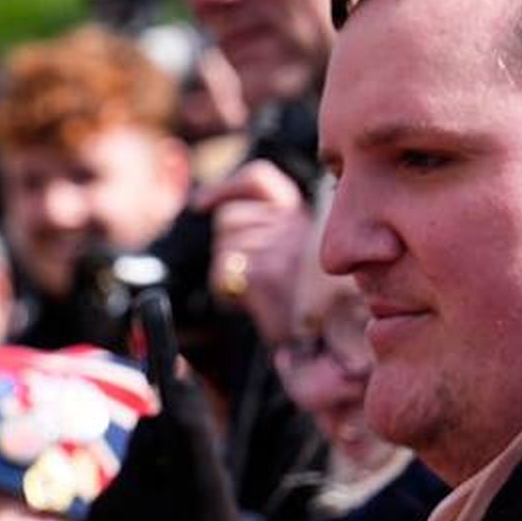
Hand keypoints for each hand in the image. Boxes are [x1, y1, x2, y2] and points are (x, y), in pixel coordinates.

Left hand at [78, 369, 244, 520]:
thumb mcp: (207, 479)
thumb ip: (189, 424)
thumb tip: (173, 373)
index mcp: (121, 488)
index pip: (150, 443)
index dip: (177, 450)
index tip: (196, 466)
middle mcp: (98, 517)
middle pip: (137, 478)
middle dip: (165, 484)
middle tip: (197, 512)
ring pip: (129, 511)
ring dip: (154, 515)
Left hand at [200, 162, 310, 346]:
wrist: (322, 340)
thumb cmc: (301, 301)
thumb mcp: (290, 251)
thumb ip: (262, 224)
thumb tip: (200, 202)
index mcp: (300, 214)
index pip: (259, 180)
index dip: (226, 188)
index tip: (199, 204)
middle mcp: (293, 224)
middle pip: (229, 217)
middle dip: (228, 245)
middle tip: (251, 275)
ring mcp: (279, 246)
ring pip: (223, 245)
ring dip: (228, 270)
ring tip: (255, 291)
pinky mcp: (265, 272)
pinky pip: (222, 272)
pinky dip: (225, 289)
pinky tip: (243, 300)